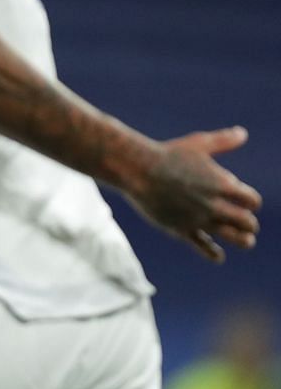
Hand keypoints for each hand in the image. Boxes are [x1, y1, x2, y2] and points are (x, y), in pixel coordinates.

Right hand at [126, 127, 260, 262]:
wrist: (137, 169)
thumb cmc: (167, 154)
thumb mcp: (198, 144)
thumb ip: (223, 140)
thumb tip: (243, 133)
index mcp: (223, 185)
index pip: (253, 201)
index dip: (250, 202)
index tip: (242, 200)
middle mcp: (215, 205)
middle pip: (248, 223)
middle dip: (249, 223)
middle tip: (244, 221)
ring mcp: (199, 219)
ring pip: (234, 237)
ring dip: (243, 240)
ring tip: (245, 240)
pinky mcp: (182, 229)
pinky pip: (204, 247)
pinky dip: (215, 253)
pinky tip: (218, 256)